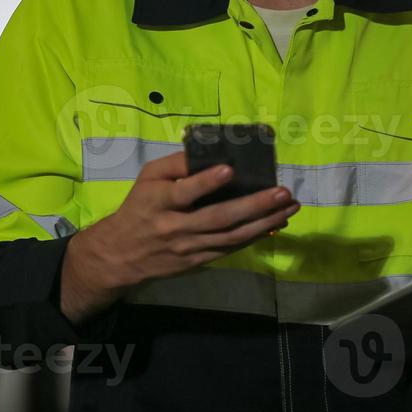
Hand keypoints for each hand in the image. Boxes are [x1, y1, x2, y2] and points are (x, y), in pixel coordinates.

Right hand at [61, 151, 298, 322]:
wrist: (122, 254)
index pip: (184, 192)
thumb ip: (175, 164)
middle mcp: (176, 227)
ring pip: (231, 237)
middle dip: (253, 206)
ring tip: (289, 208)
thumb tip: (207, 150)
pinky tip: (275, 224)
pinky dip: (255, 236)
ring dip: (264, 223)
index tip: (229, 170)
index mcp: (160, 202)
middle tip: (282, 193)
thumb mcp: (148, 178)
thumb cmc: (139, 207)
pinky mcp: (200, 261)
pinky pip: (231, 249)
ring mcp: (190, 248)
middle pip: (218, 218)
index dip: (206, 182)